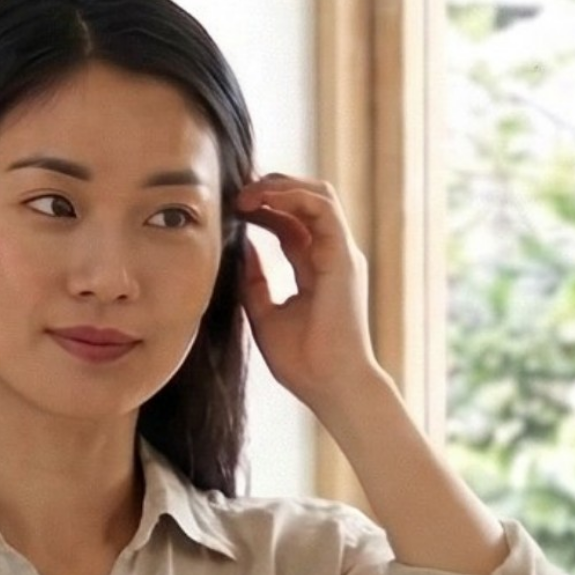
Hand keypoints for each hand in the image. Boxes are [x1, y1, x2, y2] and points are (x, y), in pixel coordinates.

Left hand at [237, 174, 383, 424]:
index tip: (231, 207)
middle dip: (270, 187)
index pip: (291, 222)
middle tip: (234, 192)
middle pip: (305, 200)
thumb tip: (240, 247)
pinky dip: (293, 196)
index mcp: (315, 268)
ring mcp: (340, 253)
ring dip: (279, 186)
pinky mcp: (343, 257)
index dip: (262, 207)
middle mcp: (331, 255)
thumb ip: (254, 280)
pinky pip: (322, 208)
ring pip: (318, 194)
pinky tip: (262, 200)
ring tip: (245, 194)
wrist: (331, 387)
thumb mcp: (264, 314)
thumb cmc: (304, 363)